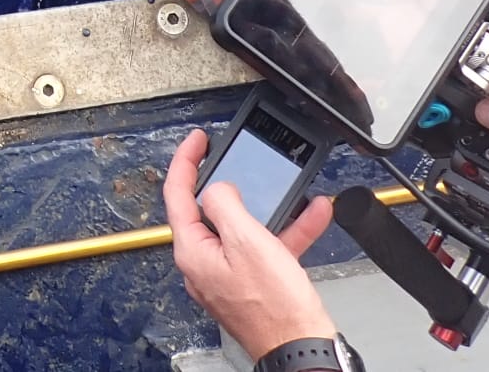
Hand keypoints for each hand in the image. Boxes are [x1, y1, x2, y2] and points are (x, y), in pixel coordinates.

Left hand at [165, 129, 337, 358]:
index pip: (177, 194)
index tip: (197, 140)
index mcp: (193, 250)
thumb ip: (225, 205)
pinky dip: (286, 230)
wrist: (302, 348)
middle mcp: (204, 263)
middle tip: (233, 156)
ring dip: (269, 206)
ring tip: (289, 188)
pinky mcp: (252, 283)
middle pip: (208, 209)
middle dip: (229, 181)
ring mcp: (228, 274)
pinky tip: (311, 216)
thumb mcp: (247, 241)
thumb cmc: (274, 308)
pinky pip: (265, 247)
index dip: (185, 160)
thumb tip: (216, 188)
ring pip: (243, 227)